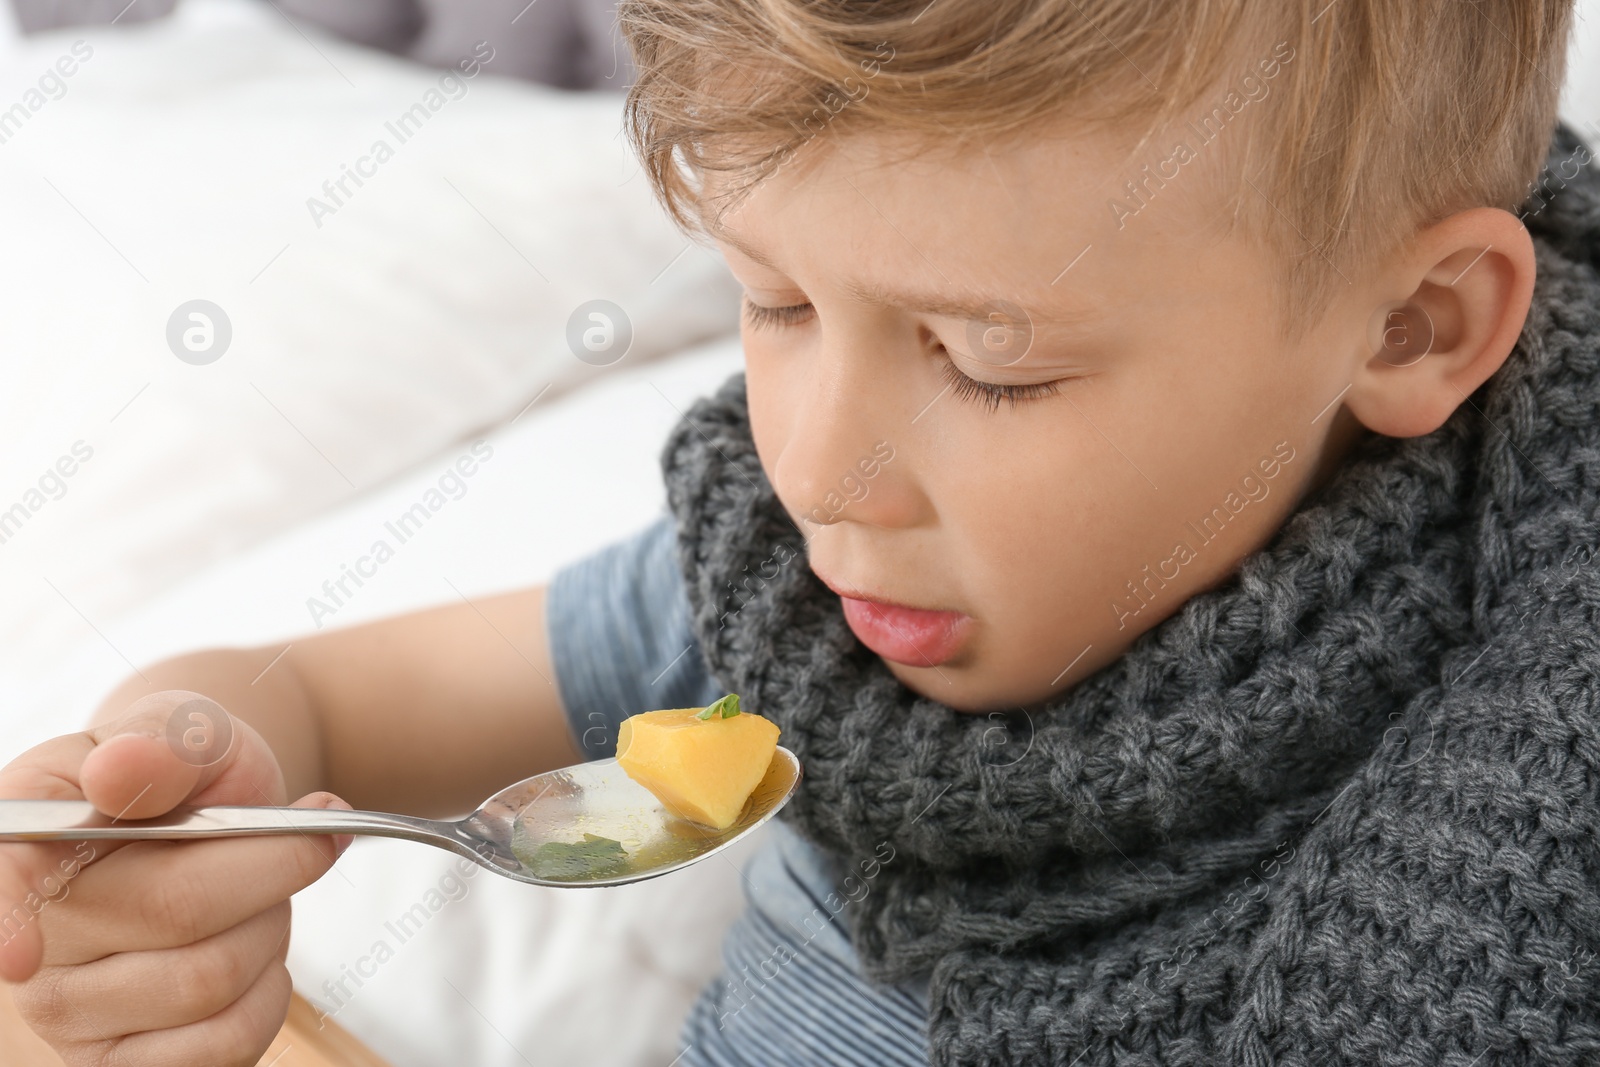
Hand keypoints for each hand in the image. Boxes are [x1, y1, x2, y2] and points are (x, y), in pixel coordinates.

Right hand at [0, 690, 351, 1065]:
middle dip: (268, 869)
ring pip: (212, 982)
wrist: (216, 822)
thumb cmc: (189, 779)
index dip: (10, 918)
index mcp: (31, 835)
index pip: (9, 884)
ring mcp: (68, 1012)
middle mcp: (32, 935)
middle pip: (176, 915)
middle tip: (281, 842)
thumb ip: (162, 743)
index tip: (22, 955)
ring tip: (251, 897)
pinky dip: (268, 991)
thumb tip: (122, 769)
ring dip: (270, 929)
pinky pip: (227, 1043)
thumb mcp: (186, 733)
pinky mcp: (122, 1063)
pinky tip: (246, 952)